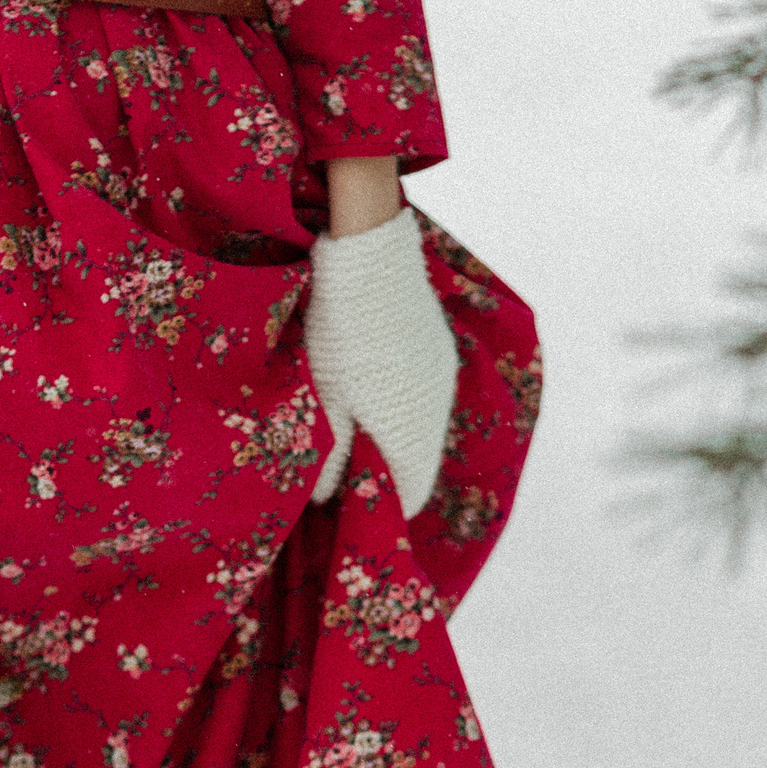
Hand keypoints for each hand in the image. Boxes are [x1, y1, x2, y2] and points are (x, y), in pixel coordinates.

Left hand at [302, 206, 456, 519]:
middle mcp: (435, 411)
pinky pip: (422, 395)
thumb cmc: (341, 337)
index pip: (409, 494)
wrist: (372, 260)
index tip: (348, 506)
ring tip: (351, 429)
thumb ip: (330, 456)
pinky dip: (397, 405)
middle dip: (382, 472)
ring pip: (419, 427)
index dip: (381, 508)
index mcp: (409, 434)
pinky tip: (367, 389)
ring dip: (390, 437)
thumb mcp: (326, 402)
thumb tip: (326, 498)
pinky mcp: (437, 349)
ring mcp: (440, 377)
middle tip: (342, 469)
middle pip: (416, 462)